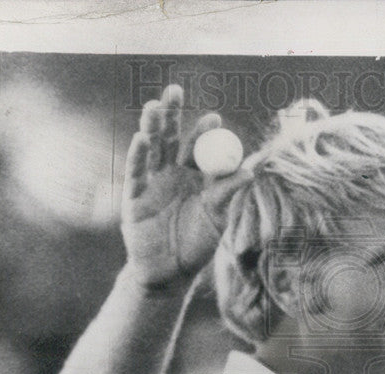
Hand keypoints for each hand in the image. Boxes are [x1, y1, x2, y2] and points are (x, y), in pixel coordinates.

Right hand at [122, 84, 250, 287]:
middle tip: (174, 90)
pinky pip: (135, 173)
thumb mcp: (217, 218)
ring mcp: (150, 183)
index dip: (203, 130)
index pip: (198, 146)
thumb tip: (251, 170)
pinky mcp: (133, 198)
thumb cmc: (197, 244)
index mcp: (194, 176)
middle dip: (170, 114)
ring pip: (150, 149)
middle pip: (169, 137)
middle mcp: (170, 174)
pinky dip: (138, 155)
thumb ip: (228, 193)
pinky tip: (141, 138)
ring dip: (151, 127)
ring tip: (154, 107)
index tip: (213, 117)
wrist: (170, 273)